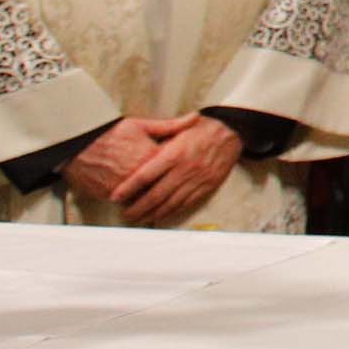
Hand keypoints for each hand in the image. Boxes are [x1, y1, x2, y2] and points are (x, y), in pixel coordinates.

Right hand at [58, 114, 189, 204]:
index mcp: (150, 156)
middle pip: (161, 187)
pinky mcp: (110, 195)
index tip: (189, 171)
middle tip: (178, 190)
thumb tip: (195, 117)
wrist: (78, 145)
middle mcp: (138, 174)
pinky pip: (127, 202)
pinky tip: (140, 202)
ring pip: (144, 198)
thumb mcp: (141, 124)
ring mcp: (124, 186)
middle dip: (170, 189)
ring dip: (151, 199)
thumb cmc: (111, 132)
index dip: (181, 170)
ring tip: (161, 200)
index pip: (174, 168)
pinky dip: (133, 202)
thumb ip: (170, 126)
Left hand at [109, 115, 243, 228]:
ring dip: (152, 214)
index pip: (145, 176)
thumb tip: (136, 154)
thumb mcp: (178, 129)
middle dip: (138, 208)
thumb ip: (158, 144)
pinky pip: (186, 203)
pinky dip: (171, 212)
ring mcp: (197, 180)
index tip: (116, 197)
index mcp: (175, 153)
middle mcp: (185, 169)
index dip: (128, 188)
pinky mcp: (207, 186)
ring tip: (139, 219)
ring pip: (170, 203)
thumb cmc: (203, 128)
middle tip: (125, 214)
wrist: (232, 131)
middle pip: (156, 195)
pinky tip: (161, 215)